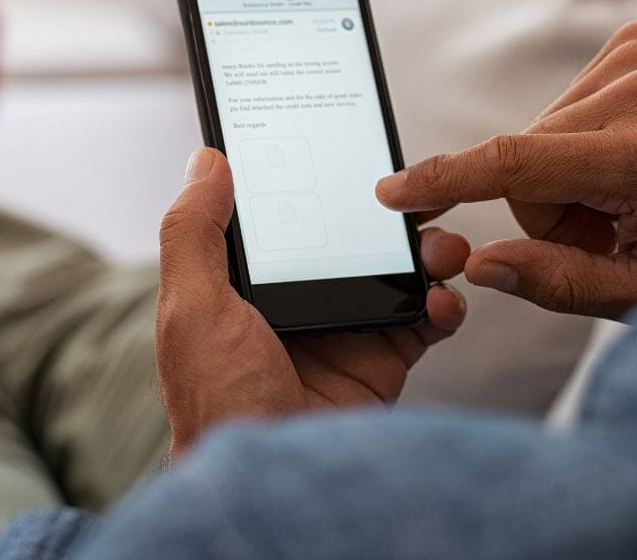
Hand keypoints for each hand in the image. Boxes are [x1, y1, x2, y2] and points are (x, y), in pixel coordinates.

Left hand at [157, 148, 467, 459]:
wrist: (275, 486)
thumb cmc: (218, 400)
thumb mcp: (192, 308)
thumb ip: (194, 232)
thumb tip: (207, 160)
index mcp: (253, 281)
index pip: (293, 214)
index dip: (323, 182)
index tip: (352, 150)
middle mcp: (302, 298)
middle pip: (356, 236)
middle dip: (391, 214)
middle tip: (418, 196)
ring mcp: (347, 328)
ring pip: (397, 270)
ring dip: (428, 251)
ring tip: (441, 247)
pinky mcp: (382, 360)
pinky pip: (425, 320)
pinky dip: (444, 304)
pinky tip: (442, 301)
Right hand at [376, 23, 636, 319]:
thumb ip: (558, 281)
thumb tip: (479, 266)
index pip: (513, 164)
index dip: (444, 179)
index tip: (393, 189)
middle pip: (524, 157)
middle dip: (551, 202)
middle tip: (614, 221)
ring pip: (541, 130)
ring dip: (569, 168)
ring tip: (632, 186)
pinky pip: (567, 99)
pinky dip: (585, 134)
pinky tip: (633, 150)